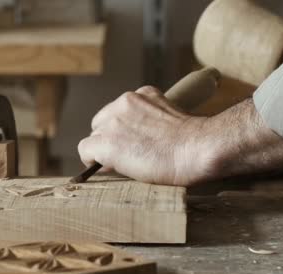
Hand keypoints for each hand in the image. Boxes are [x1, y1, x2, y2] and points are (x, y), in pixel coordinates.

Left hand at [78, 88, 282, 185]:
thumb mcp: (169, 119)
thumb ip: (149, 122)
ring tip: (122, 165)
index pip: (119, 112)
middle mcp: (124, 102)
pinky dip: (91, 162)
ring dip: (103, 151)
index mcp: (142, 95)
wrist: (197, 148)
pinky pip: (85, 151)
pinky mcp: (106, 142)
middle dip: (109, 139)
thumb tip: (132, 142)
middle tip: (125, 157)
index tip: (130, 144)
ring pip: (93, 138)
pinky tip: (106, 169)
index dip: (121, 131)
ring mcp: (113, 122)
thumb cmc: (194, 142)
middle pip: (101, 123)